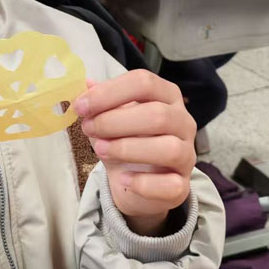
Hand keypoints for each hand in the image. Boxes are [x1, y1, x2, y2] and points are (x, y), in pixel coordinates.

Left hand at [74, 72, 196, 235]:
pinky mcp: (182, 185)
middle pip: (158, 115)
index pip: (144, 83)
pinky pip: (170, 185)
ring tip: (101, 150)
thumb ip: (100, 101)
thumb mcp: (109, 118)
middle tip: (88, 128)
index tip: (81, 106)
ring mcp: (188, 155)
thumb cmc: (125, 142)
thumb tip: (87, 84)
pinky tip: (123, 178)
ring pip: (170, 148)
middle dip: (114, 122)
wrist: (135, 184)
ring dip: (128, 149)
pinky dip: (143, 183)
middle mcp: (183, 122)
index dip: (109, 92)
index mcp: (166, 96)